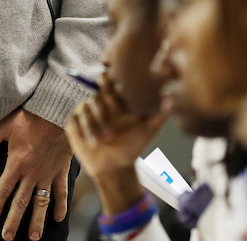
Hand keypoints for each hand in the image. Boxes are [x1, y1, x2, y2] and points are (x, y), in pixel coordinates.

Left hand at [0, 108, 71, 240]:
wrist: (58, 112)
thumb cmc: (30, 117)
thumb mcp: (5, 126)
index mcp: (16, 164)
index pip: (3, 190)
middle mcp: (32, 174)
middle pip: (21, 202)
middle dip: (13, 221)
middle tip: (7, 237)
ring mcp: (47, 174)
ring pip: (41, 203)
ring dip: (37, 221)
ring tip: (33, 238)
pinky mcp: (60, 171)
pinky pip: (61, 192)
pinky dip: (61, 206)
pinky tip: (58, 218)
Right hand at [66, 74, 165, 216]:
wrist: (114, 168)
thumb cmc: (133, 147)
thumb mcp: (149, 130)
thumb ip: (160, 113)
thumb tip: (172, 98)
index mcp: (115, 98)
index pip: (108, 77)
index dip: (110, 85)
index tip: (117, 103)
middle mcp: (99, 101)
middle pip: (94, 89)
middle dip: (102, 103)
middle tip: (111, 114)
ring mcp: (85, 111)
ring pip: (85, 106)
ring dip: (94, 124)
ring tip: (104, 140)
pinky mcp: (74, 123)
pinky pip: (75, 118)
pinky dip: (84, 130)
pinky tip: (92, 142)